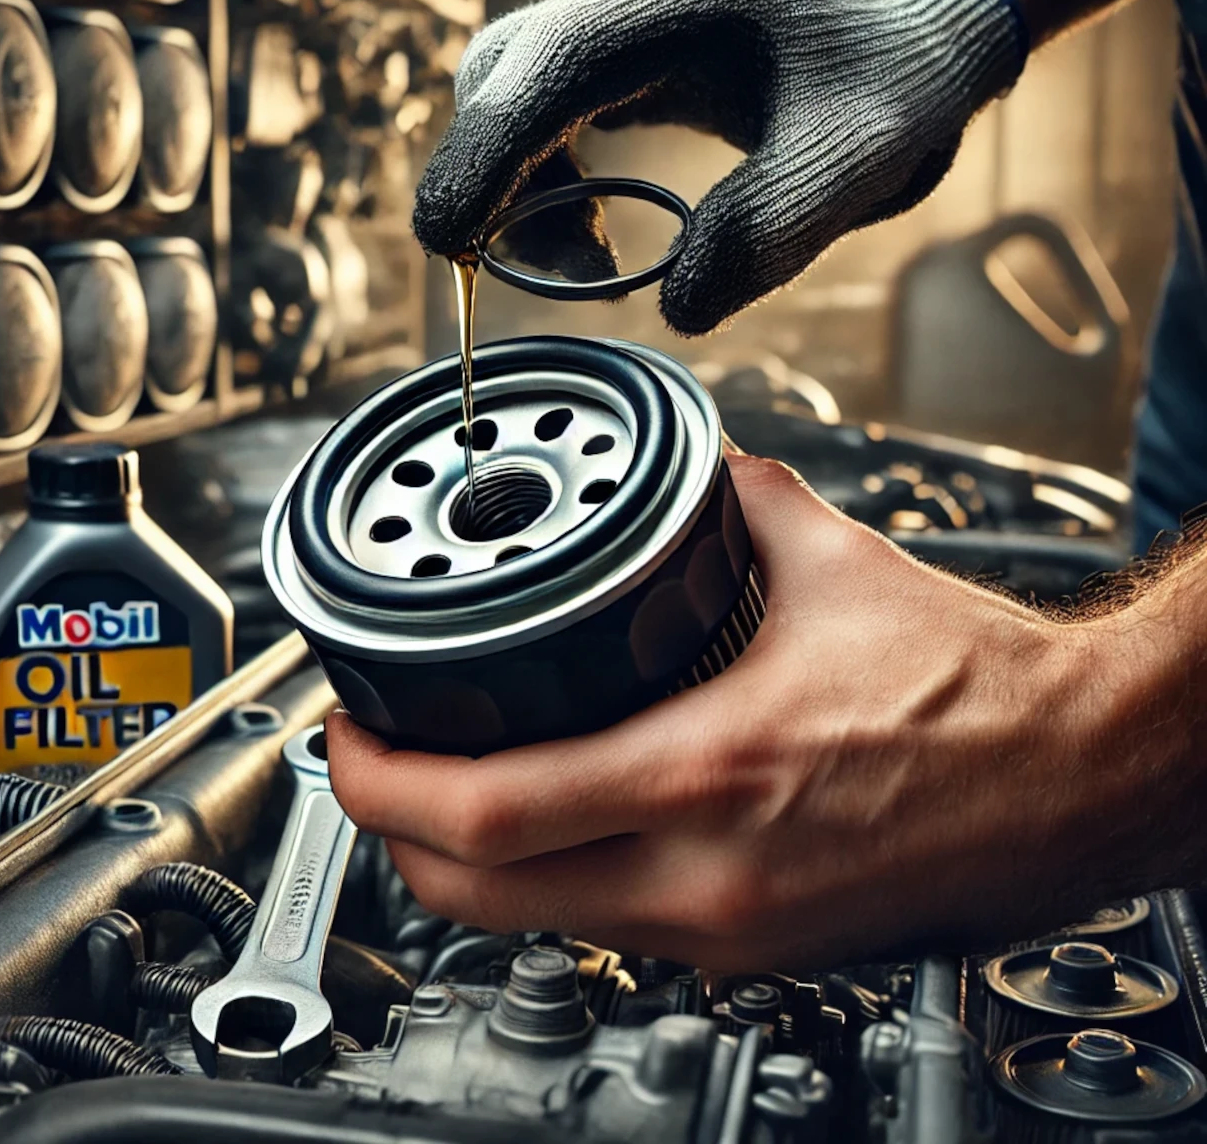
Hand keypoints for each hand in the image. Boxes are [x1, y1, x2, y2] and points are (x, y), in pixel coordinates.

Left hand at [327, 456, 1198, 971]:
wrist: (1078, 773)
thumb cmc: (980, 687)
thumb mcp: (829, 564)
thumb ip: (733, 503)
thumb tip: (690, 474)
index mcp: (705, 773)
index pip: (483, 809)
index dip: (380, 782)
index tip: (347, 737)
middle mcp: (705, 877)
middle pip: (477, 894)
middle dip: (393, 839)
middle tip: (374, 768)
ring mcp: (729, 932)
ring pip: (538, 922)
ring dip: (469, 864)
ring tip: (450, 788)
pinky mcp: (758, 949)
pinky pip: (612, 929)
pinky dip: (554, 885)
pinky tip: (560, 829)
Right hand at [413, 0, 1025, 334]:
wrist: (906, 38)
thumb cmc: (891, 90)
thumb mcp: (854, 168)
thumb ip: (764, 234)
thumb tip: (673, 307)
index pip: (547, 62)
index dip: (485, 152)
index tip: (449, 241)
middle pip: (502, 76)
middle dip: (496, 187)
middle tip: (565, 276)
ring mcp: (610, 8)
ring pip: (505, 98)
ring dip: (520, 196)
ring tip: (593, 264)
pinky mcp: (608, 46)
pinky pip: (535, 114)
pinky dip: (541, 185)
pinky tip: (592, 231)